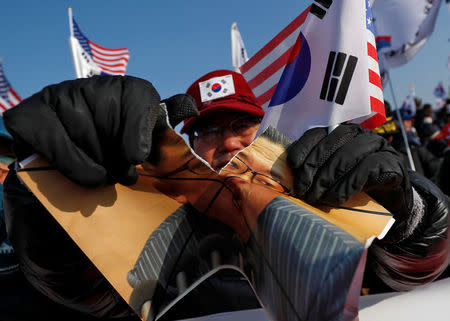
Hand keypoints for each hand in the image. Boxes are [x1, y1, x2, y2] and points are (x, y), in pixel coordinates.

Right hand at [3, 76, 197, 186]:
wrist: (67, 157)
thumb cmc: (113, 153)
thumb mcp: (142, 142)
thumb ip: (160, 130)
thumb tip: (188, 106)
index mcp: (127, 89)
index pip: (139, 97)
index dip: (139, 129)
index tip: (137, 158)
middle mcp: (92, 84)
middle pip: (110, 125)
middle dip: (117, 159)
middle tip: (121, 175)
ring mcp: (59, 96)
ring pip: (86, 139)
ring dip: (96, 167)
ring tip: (103, 175)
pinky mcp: (31, 115)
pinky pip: (55, 144)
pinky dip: (73, 167)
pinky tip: (85, 176)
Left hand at [286, 124, 412, 240]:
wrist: (391, 206)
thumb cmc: (355, 189)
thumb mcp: (331, 178)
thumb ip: (314, 171)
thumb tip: (287, 175)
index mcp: (343, 134)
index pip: (319, 133)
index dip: (304, 146)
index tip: (292, 164)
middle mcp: (361, 135)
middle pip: (332, 143)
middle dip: (312, 166)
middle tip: (302, 189)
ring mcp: (379, 147)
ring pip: (347, 155)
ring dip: (327, 178)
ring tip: (315, 197)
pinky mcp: (393, 163)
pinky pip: (366, 169)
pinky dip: (347, 185)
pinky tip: (336, 199)